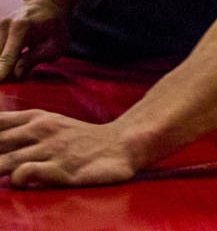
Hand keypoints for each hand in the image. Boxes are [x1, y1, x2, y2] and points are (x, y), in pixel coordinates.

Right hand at [0, 0, 68, 81]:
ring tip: (24, 60)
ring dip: (3, 65)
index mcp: (22, 28)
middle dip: (5, 72)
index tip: (0, 80)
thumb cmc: (54, 28)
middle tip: (17, 79)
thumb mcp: (55, 45)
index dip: (3, 70)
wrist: (46, 5)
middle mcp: (5, 25)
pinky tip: (12, 61)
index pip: (8, 55)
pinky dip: (3, 60)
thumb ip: (34, 59)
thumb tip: (15, 74)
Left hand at [0, 110, 136, 186]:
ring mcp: (50, 149)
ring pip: (2, 161)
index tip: (0, 147)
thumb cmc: (81, 139)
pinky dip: (16, 179)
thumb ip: (19, 127)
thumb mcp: (50, 123)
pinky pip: (24, 173)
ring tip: (2, 177)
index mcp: (35, 118)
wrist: (121, 144)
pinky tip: (22, 181)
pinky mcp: (60, 168)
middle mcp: (40, 130)